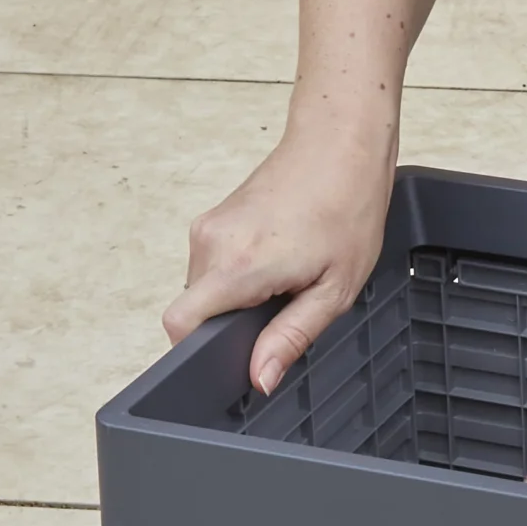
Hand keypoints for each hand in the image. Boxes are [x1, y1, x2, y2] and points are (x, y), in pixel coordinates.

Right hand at [163, 130, 392, 394]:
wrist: (340, 147)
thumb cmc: (347, 210)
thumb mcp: (333, 291)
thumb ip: (290, 338)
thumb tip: (260, 378)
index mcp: (236, 265)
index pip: (179, 323)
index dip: (197, 351)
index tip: (233, 357)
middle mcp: (209, 243)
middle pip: (196, 311)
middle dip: (233, 324)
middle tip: (285, 308)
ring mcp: (207, 227)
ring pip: (205, 289)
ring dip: (240, 298)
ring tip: (288, 279)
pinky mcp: (213, 219)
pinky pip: (213, 267)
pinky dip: (240, 277)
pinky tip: (279, 262)